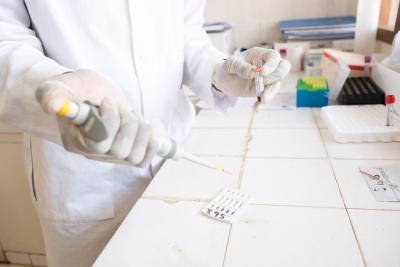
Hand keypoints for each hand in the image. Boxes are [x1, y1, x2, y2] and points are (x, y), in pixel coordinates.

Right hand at [36, 70, 157, 166]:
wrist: (92, 93)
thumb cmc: (77, 89)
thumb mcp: (63, 84)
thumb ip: (54, 93)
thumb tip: (51, 105)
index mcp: (74, 139)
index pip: (97, 142)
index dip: (110, 121)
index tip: (108, 100)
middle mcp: (92, 153)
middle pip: (119, 150)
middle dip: (127, 122)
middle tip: (121, 105)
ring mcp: (110, 156)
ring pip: (134, 155)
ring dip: (140, 130)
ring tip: (131, 113)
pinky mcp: (126, 154)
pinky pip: (143, 159)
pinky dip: (153, 143)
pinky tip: (152, 125)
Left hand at [213, 47, 290, 102]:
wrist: (222, 79)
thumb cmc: (227, 67)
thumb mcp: (230, 65)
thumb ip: (241, 67)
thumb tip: (253, 72)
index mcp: (260, 55)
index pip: (273, 57)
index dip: (271, 64)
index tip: (262, 73)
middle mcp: (266, 66)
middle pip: (283, 68)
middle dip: (277, 76)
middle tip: (266, 82)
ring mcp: (265, 79)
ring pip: (276, 85)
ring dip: (271, 93)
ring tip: (262, 100)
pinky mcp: (261, 91)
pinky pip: (266, 97)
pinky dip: (262, 103)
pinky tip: (256, 108)